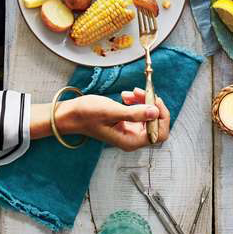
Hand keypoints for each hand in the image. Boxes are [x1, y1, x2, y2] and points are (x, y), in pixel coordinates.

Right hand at [30, 87, 171, 149]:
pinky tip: (126, 96)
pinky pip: (139, 111)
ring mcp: (130, 130)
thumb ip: (134, 113)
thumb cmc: (87, 115)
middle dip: (151, 105)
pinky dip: (136, 102)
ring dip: (143, 101)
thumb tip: (155, 112)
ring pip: (148, 114)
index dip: (161, 116)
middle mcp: (133, 138)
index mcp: (131, 141)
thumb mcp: (112, 111)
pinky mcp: (126, 122)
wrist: (71, 114)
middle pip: (156, 122)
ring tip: (129, 93)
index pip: (160, 133)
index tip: (153, 100)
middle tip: (141, 92)